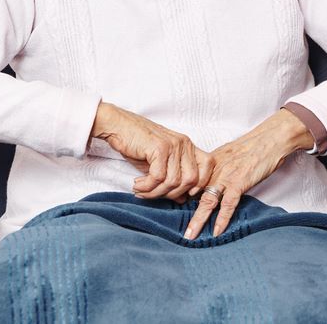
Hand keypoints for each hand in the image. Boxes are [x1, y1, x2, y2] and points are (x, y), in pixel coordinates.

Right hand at [90, 101, 211, 201]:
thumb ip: (173, 179)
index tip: (181, 193)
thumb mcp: (159, 164)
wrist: (117, 125)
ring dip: (155, 192)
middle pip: (192, 180)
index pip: (208, 165)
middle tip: (154, 194)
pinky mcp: (159, 148)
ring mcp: (173, 145)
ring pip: (173, 181)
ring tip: (142, 191)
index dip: (200, 183)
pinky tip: (137, 184)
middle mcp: (184, 144)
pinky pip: (158, 177)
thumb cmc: (137, 144)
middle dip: (172, 194)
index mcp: (188, 146)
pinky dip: (147, 186)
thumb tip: (183, 200)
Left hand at [184, 109, 312, 239]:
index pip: (189, 182)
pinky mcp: (239, 183)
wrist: (269, 139)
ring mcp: (226, 177)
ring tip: (190, 235)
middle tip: (176, 227)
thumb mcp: (227, 155)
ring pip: (207, 201)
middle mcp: (214, 170)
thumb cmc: (252, 147)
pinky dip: (222, 219)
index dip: (179, 196)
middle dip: (183, 211)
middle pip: (193, 193)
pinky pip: (228, 204)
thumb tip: (206, 183)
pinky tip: (216, 231)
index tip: (172, 209)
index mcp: (209, 163)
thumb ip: (215, 168)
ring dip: (198, 220)